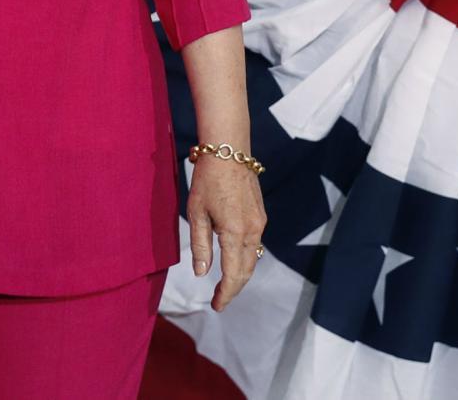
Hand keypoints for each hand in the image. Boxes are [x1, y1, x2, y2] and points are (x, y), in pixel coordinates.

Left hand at [186, 153, 265, 309]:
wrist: (229, 151)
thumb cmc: (207, 179)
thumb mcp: (196, 213)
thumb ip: (200, 245)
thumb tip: (202, 273)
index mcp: (235, 232)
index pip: (233, 274)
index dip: (226, 294)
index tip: (216, 306)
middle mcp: (253, 231)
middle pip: (247, 270)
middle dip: (234, 289)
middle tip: (220, 301)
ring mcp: (260, 222)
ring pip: (253, 258)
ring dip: (241, 275)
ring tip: (226, 286)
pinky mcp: (260, 215)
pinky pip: (255, 244)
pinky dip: (245, 259)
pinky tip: (234, 261)